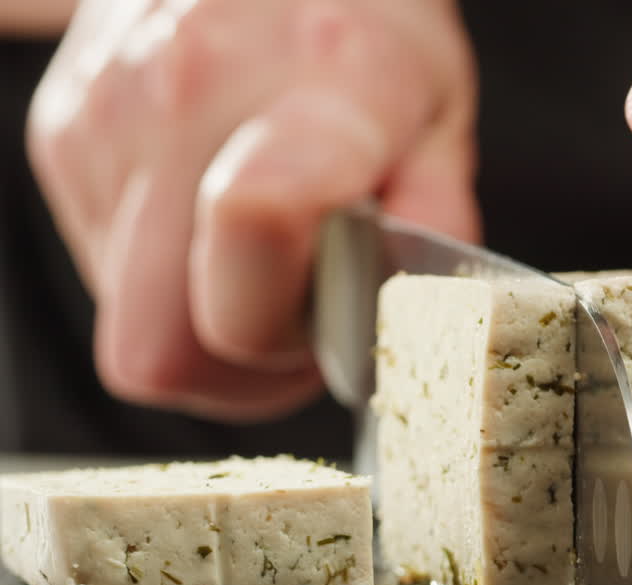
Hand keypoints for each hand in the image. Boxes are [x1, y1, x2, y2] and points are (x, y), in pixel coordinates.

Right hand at [28, 0, 478, 420]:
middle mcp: (190, 102)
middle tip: (298, 328)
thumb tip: (403, 328)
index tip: (331, 319)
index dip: (288, 322)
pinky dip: (167, 281)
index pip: (255, 222)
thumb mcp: (441, 118)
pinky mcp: (61, 139)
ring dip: (202, 331)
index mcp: (320, 92)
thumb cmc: (364, 28)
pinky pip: (106, 277)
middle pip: (165, 347)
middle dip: (237, 372)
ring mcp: (108, 122)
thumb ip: (434, 232)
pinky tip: (213, 226)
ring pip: (129, 330)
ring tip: (263, 267)